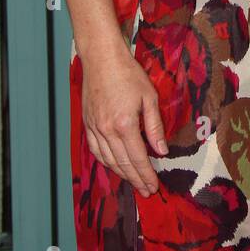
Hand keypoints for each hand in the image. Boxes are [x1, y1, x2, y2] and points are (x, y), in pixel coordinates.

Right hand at [81, 40, 167, 196]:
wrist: (102, 59)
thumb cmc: (128, 74)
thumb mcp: (149, 97)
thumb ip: (154, 126)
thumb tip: (161, 150)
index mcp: (124, 125)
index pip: (137, 158)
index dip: (146, 175)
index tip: (153, 187)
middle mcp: (106, 130)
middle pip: (122, 164)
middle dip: (136, 179)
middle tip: (146, 191)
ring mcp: (95, 128)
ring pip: (108, 160)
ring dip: (122, 174)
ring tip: (134, 182)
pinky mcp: (88, 124)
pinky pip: (96, 151)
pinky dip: (106, 162)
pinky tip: (115, 166)